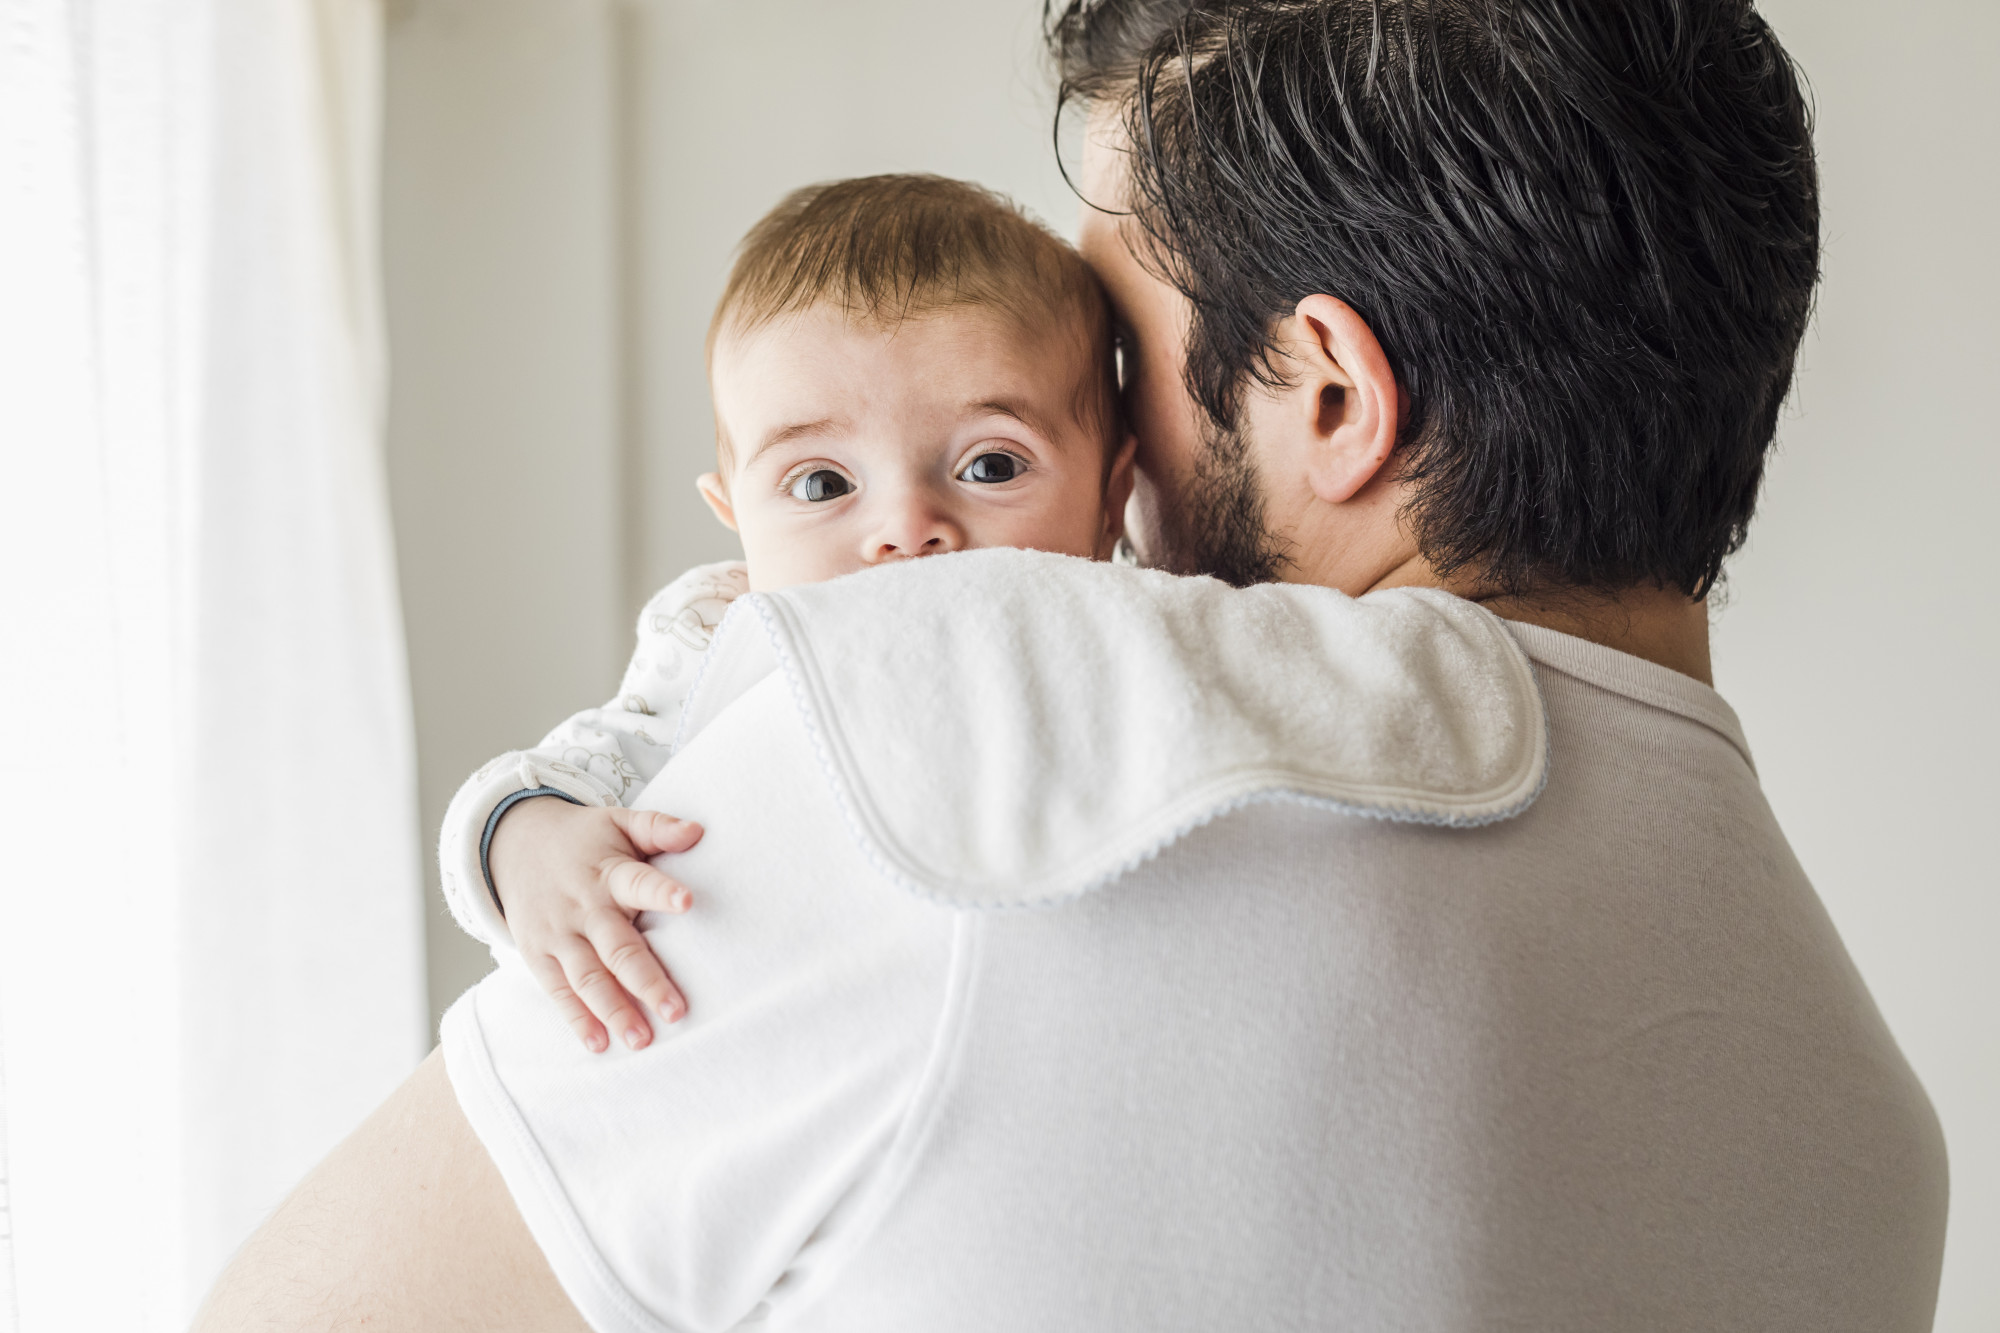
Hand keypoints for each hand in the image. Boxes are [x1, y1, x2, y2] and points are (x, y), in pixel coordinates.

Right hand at [486, 797, 703, 1052]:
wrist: (515, 845)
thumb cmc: (586, 840)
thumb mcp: (619, 822)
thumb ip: (658, 827)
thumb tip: (698, 831)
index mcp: (609, 873)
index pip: (638, 881)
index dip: (661, 892)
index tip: (688, 902)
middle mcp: (583, 907)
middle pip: (616, 947)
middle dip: (645, 980)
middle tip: (676, 1011)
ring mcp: (557, 934)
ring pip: (587, 977)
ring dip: (614, 1010)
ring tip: (642, 1040)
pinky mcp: (537, 955)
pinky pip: (558, 991)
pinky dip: (577, 1019)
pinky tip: (599, 1044)